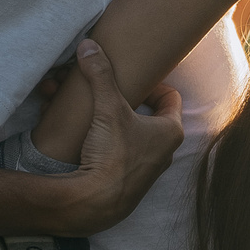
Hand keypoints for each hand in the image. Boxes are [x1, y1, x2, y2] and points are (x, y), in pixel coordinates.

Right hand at [49, 40, 184, 234]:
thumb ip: (100, 76)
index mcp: (171, 131)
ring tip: (79, 107)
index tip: (132, 78)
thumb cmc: (113, 156)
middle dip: (116, 99)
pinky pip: (113, 149)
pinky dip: (98, 138)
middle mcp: (163, 150)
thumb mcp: (109, 109)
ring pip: (124, 131)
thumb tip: (89, 47)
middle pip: (144, 112)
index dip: (152, 83)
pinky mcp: (125, 179)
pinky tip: (78, 132)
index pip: (170, 97)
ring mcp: (145, 167)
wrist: (96, 203)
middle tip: (99, 90)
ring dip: (103, 117)